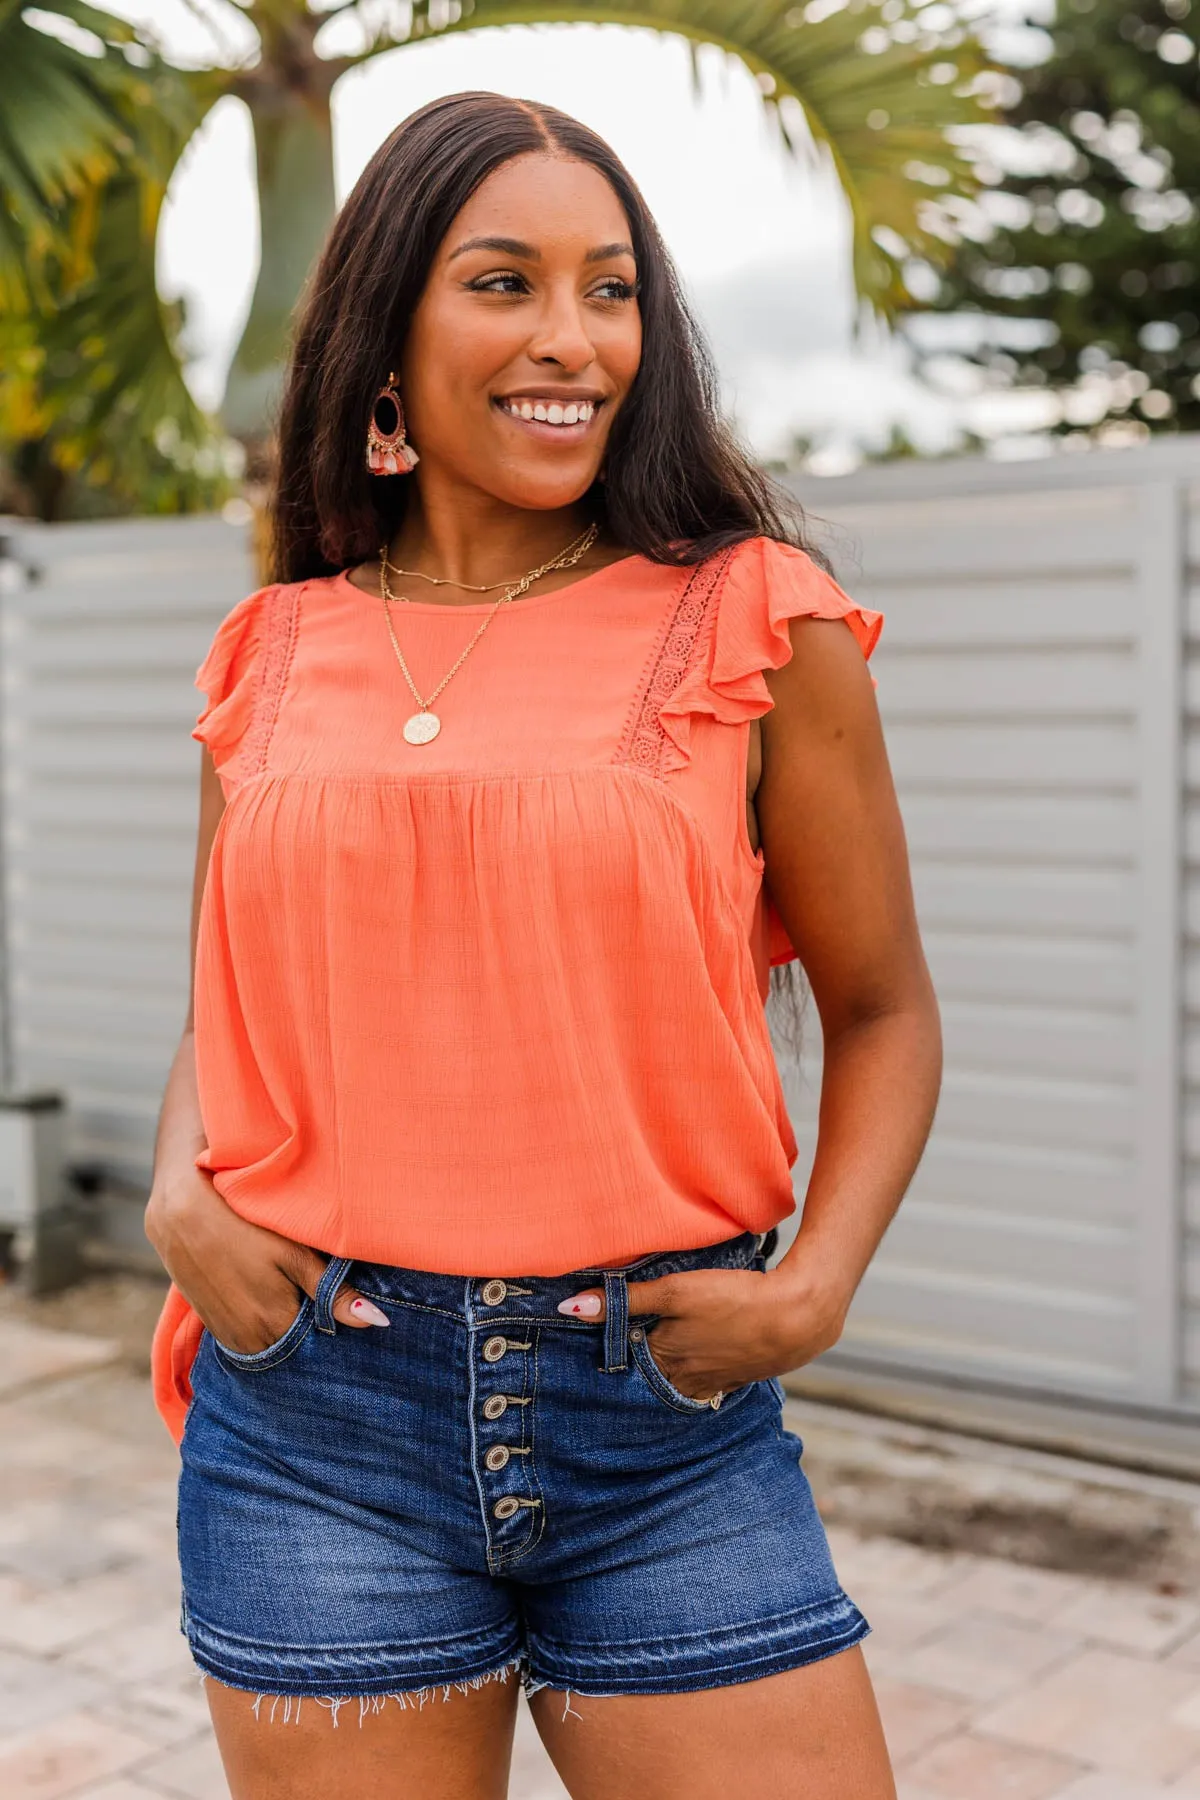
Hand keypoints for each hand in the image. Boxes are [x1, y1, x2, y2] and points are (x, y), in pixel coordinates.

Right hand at [145, 1170, 387, 1353]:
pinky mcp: (214, 1329)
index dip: (332, 1324)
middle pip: (296, 1347)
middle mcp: (252, 1342)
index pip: (321, 1344)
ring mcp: (230, 1338)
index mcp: (277, 1325)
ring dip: (285, 1327)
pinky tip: (265, 1295)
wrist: (180, 1216)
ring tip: (287, 1291)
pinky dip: (263, 1324)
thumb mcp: (294, 1254)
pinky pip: (250, 1339)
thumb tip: (377, 1322)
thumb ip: (332, 1292)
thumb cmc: (244, 1227)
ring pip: (273, 1344)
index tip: (338, 1304)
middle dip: (311, 1329)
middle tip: (312, 1293)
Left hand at [556, 1257, 849, 1402]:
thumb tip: (570, 1307)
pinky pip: (703, 1376)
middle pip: (647, 1370)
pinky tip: (698, 1348)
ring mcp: (711, 1382)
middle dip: (635, 1356)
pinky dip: (694, 1364)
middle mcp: (683, 1381)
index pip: (620, 1356)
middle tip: (626, 1334)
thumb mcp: (675, 1292)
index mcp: (663, 1361)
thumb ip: (626, 1300)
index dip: (609, 1339)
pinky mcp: (735, 1376)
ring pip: (675, 1374)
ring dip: (665, 1361)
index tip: (597, 1327)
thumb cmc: (733, 1300)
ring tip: (662, 1339)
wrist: (796, 1317)